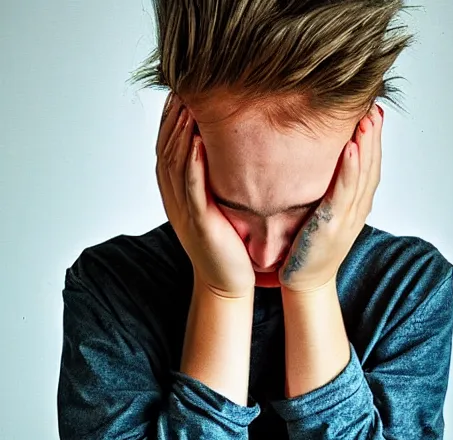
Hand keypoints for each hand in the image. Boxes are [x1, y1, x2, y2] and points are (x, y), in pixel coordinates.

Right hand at [156, 92, 255, 297]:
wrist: (226, 280)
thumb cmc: (225, 242)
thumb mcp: (215, 204)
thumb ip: (212, 178)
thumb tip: (223, 150)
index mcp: (177, 192)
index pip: (168, 147)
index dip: (170, 119)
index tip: (181, 91)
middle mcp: (175, 197)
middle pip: (166, 149)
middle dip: (172, 117)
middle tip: (182, 87)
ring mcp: (184, 209)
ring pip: (174, 164)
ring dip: (178, 133)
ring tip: (187, 104)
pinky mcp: (198, 221)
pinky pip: (192, 189)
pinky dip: (191, 164)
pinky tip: (195, 142)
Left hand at [278, 103, 382, 292]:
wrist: (303, 280)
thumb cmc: (308, 247)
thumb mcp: (323, 214)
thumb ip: (328, 192)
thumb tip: (322, 166)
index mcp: (355, 206)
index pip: (369, 167)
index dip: (374, 141)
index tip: (372, 113)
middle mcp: (356, 210)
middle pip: (371, 167)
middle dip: (374, 137)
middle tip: (374, 108)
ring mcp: (347, 218)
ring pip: (362, 176)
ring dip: (367, 145)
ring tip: (367, 118)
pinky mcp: (331, 226)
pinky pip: (343, 193)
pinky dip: (349, 170)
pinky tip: (350, 148)